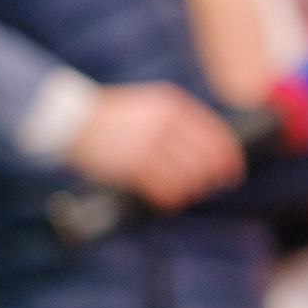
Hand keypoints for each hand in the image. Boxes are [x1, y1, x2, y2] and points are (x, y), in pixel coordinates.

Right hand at [67, 83, 244, 209]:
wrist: (74, 121)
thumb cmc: (116, 119)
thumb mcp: (152, 107)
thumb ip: (180, 123)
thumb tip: (211, 151)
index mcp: (175, 106)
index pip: (216, 136)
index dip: (229, 158)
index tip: (233, 173)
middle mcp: (168, 124)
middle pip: (207, 160)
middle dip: (212, 178)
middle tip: (208, 187)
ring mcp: (152, 144)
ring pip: (189, 177)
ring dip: (189, 190)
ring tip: (181, 193)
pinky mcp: (135, 165)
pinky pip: (166, 189)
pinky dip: (170, 199)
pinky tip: (166, 201)